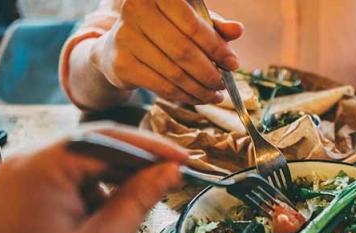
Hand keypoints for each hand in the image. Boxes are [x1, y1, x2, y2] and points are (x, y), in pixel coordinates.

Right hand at [90, 0, 242, 104]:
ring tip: (215, 94)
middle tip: (224, 84)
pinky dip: (184, 95)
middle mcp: (136, 11)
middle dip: (210, 72)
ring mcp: (125, 38)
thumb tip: (238, 30)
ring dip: (199, 89)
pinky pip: (162, 86)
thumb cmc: (161, 28)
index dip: (216, 47)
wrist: (117, 45)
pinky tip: (196, 98)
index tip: (233, 64)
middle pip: (184, 51)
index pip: (193, 25)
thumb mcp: (188, 20)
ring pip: (174, 72)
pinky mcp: (121, 64)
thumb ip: (213, 25)